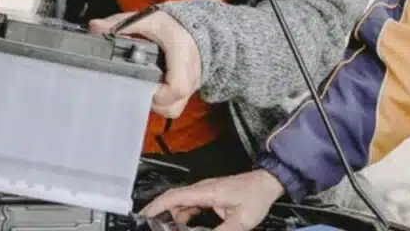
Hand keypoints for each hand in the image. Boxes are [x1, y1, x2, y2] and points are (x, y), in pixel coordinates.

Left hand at [89, 10, 200, 117]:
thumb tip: (95, 27)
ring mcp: (192, 83)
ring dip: (157, 103)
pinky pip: (176, 104)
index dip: (158, 95)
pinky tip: (152, 88)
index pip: (177, 87)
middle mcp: (191, 73)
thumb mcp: (148, 18)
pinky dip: (163, 100)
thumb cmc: (173, 23)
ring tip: (144, 88)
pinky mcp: (189, 88)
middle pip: (173, 105)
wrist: (193, 26)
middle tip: (138, 87)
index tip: (142, 86)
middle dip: (153, 102)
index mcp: (182, 54)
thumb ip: (121, 23)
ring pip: (174, 108)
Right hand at [140, 169, 284, 230]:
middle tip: (153, 228)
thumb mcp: (241, 221)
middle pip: (174, 202)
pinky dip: (185, 218)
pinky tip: (187, 229)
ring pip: (181, 205)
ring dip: (175, 219)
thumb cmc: (256, 196)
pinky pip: (190, 207)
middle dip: (161, 216)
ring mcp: (205, 192)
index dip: (156, 206)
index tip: (143, 217)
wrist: (267, 183)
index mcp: (206, 192)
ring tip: (171, 230)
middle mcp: (202, 189)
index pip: (174, 196)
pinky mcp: (209, 196)